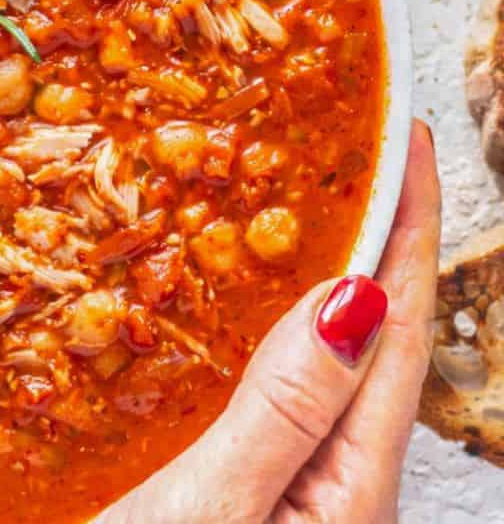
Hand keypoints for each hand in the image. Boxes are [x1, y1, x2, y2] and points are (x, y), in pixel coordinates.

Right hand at [110, 119, 439, 522]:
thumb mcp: (211, 513)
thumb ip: (284, 412)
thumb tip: (354, 299)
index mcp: (348, 493)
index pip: (398, 334)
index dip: (412, 229)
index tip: (414, 138)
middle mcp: (337, 488)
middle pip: (379, 343)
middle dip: (382, 240)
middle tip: (365, 150)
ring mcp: (294, 491)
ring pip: (327, 363)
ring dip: (330, 276)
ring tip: (315, 203)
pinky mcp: (251, 487)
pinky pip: (281, 391)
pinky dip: (272, 326)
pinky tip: (245, 305)